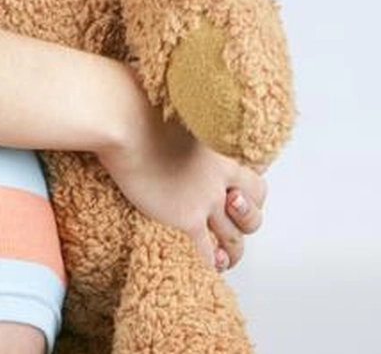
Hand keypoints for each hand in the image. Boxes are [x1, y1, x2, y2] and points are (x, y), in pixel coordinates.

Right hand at [97, 94, 268, 271]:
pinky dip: (211, 263)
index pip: (254, 178)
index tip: (240, 198)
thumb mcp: (181, 112)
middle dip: (247, 221)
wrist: (126, 123)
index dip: (250, 192)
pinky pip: (206, 250)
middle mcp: (221, 178)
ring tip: (228, 259)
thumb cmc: (142, 109)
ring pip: (233, 235)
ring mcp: (206, 200)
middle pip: (253, 209)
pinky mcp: (186, 217)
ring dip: (233, 251)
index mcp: (224, 152)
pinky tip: (208, 270)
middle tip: (236, 227)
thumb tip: (177, 118)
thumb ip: (190, 125)